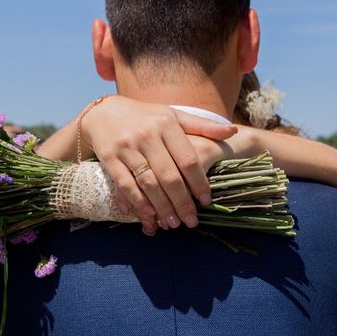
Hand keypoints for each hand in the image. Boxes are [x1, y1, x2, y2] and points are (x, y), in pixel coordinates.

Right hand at [80, 96, 237, 234]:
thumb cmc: (146, 117)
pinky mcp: (109, 157)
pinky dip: (137, 201)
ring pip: (148, 183)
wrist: (104, 111)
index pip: (188, 158)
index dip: (198, 182)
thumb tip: (232, 131)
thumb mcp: (173, 115)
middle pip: (169, 176)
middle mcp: (147, 134)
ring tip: (172, 223)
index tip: (206, 201)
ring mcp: (127, 146)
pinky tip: (148, 214)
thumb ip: (202, 125)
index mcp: (167, 123)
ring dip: (161, 207)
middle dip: (181, 202)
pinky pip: (125, 184)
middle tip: (190, 222)